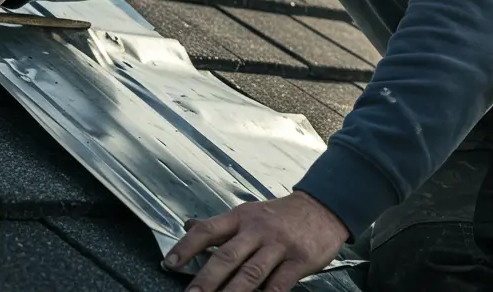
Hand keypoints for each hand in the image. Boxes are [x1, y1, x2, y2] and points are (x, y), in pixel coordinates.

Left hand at [163, 191, 347, 291]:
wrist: (323, 208)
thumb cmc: (282, 215)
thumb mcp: (250, 211)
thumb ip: (221, 224)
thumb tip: (188, 227)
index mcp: (241, 217)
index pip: (208, 230)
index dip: (186, 247)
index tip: (168, 263)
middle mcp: (257, 230)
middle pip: (226, 256)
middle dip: (205, 280)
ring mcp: (278, 246)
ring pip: (250, 273)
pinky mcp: (298, 261)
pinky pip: (279, 284)